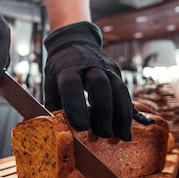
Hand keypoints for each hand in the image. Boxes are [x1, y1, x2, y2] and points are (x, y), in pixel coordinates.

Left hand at [44, 21, 151, 140]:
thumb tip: (54, 130)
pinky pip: (125, 92)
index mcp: (67, 68)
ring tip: (122, 137)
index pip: (72, 85)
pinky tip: (127, 128)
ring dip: (122, 114)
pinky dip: (128, 112)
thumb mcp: (50, 81)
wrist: (74, 41)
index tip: (82, 127)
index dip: (77, 106)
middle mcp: (89, 66)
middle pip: (101, 86)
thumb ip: (53, 104)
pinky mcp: (117, 72)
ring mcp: (106, 68)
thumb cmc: (59, 67)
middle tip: (103, 134)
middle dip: (104, 112)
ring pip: (119, 89)